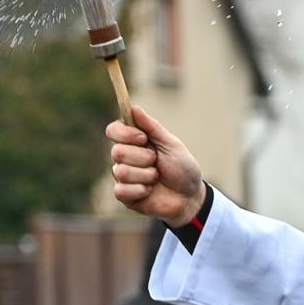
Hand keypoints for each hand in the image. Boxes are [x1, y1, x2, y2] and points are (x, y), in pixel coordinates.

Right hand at [107, 106, 206, 225]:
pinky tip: (150, 191)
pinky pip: (121, 191)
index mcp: (133, 142)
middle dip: (143, 158)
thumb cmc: (182, 168)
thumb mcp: (171, 145)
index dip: (125, 134)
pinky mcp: (124, 196)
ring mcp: (123, 177)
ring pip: (121, 172)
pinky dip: (141, 190)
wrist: (190, 196)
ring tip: (157, 178)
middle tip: (156, 162)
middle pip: (117, 152)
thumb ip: (152, 127)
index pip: (113, 130)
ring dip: (146, 175)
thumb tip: (134, 108)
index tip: (143, 138)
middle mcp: (124, 158)